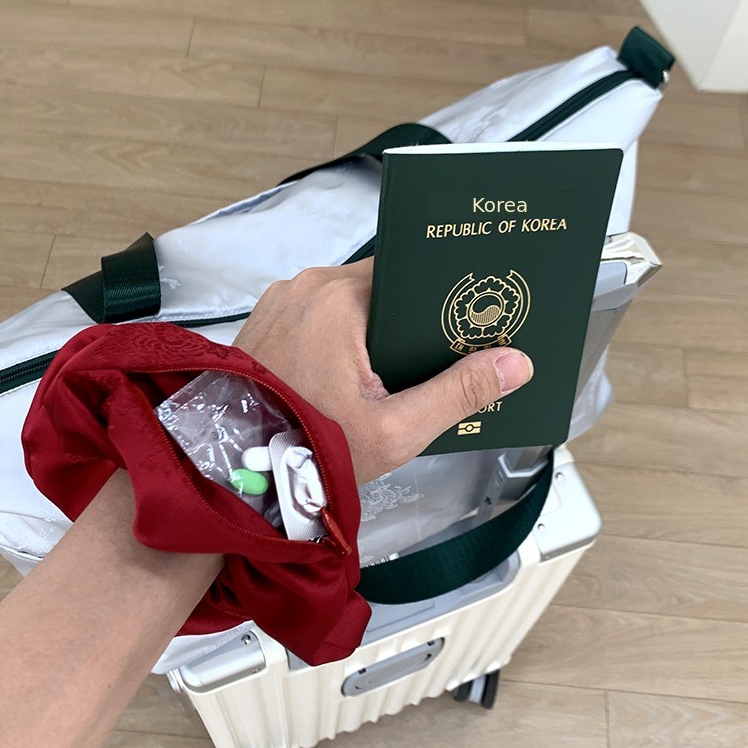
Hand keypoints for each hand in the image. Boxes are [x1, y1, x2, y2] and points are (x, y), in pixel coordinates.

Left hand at [233, 258, 532, 483]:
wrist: (233, 472)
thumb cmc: (310, 449)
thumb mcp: (396, 430)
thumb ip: (458, 393)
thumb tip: (515, 364)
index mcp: (338, 297)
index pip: (407, 274)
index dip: (438, 297)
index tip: (464, 318)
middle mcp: (305, 287)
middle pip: (378, 289)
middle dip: (406, 322)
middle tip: (435, 358)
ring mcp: (280, 302)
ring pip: (347, 303)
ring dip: (371, 332)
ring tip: (396, 371)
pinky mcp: (266, 322)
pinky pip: (317, 317)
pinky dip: (339, 339)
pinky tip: (355, 374)